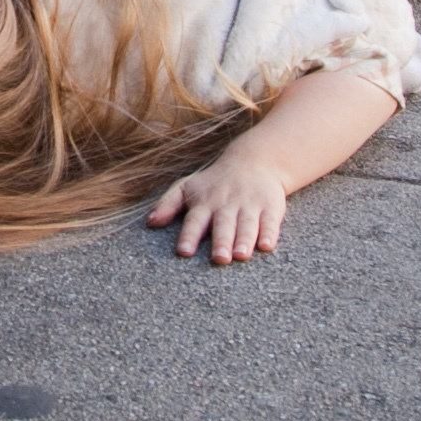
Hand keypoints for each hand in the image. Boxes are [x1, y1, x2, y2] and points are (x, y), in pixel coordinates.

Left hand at [143, 155, 294, 264]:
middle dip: (221, 242)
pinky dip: (270, 233)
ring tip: (241, 256)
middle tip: (219, 259)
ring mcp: (249, 205)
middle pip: (223, 224)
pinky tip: (267, 246)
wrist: (254, 161)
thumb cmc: (214, 182)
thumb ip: (167, 204)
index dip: (189, 235)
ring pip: (246, 224)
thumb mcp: (187, 187)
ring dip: (244, 240)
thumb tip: (149, 223)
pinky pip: (271, 221)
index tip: (184, 252)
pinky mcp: (270, 206)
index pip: (195, 220)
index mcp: (205, 203)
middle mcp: (227, 204)